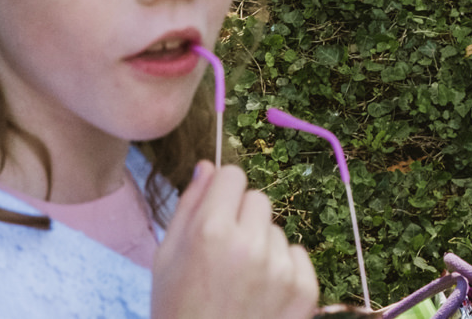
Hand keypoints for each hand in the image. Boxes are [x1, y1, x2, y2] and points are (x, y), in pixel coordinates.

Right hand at [153, 162, 318, 318]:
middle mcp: (249, 244)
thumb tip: (208, 166)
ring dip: (263, 247)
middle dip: (243, 219)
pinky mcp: (305, 288)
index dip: (223, 194)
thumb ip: (187, 207)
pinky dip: (284, 271)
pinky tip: (262, 297)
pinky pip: (298, 255)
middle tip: (226, 256)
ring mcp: (281, 267)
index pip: (233, 176)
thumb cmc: (178, 312)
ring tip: (242, 284)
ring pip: (277, 230)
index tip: (217, 213)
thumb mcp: (166, 259)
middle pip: (258, 199)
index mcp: (210, 232)